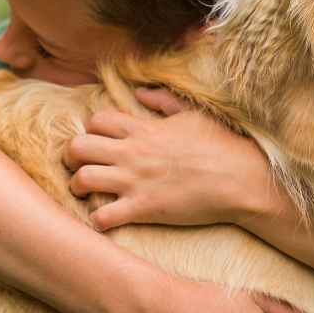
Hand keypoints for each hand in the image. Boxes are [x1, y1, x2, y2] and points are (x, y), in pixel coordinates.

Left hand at [64, 88, 274, 230]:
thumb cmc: (222, 145)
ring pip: (81, 180)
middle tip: (80, 166)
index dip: (91, 131)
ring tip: (86, 194)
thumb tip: (140, 92)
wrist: (241, 179)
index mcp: (143, 129)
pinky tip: (107, 219)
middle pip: (77, 147)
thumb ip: (163, 101)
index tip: (100, 142)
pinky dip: (98, 220)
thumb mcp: (193, 114)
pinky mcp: (143, 208)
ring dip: (77, 188)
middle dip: (72, 157)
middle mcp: (133, 153)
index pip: (96, 121)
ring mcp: (135, 181)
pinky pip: (103, 217)